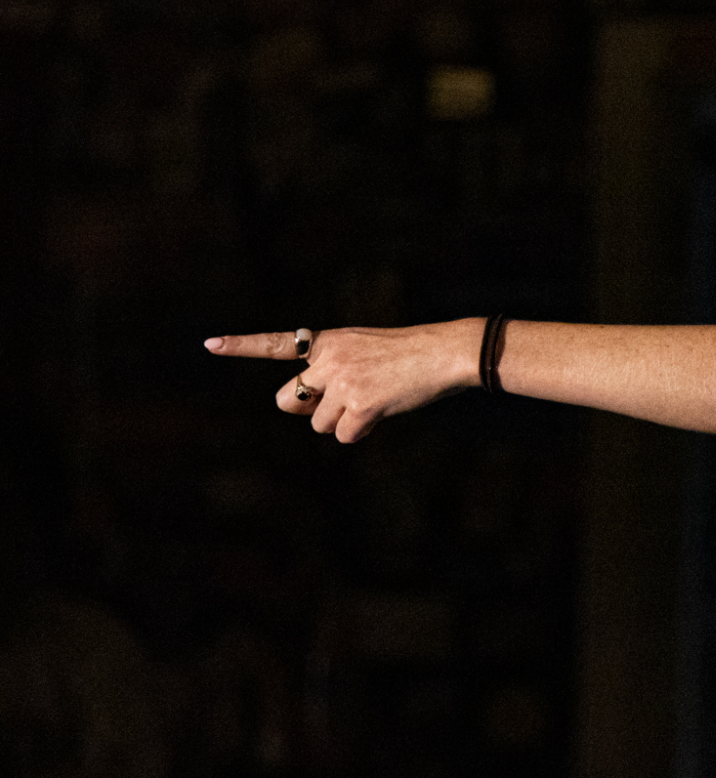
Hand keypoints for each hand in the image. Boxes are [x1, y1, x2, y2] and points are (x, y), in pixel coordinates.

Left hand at [205, 319, 486, 442]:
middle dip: (307, 410)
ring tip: (378, 399)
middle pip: (288, 401)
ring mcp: (342, 381)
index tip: (209, 343)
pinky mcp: (359, 404)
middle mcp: (327, 359)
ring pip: (320, 425)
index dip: (240, 345)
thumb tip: (305, 414)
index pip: (277, 344)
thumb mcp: (362, 351)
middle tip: (342, 402)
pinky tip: (385, 410)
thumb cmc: (409, 354)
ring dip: (345, 421)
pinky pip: (344, 435)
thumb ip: (328, 374)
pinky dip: (363, 431)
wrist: (444, 352)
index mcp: (327, 342)